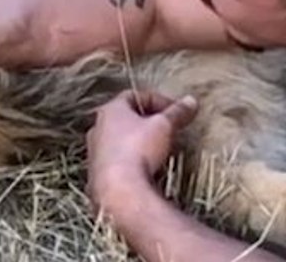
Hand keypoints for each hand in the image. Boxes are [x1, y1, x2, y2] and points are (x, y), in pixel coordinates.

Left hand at [86, 89, 198, 215]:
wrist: (119, 191)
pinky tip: (147, 170)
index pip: (133, 96)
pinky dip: (133, 161)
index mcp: (110, 111)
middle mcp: (97, 128)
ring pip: (120, 141)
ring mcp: (95, 153)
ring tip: (161, 151)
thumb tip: (190, 101)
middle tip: (168, 129)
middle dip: (149, 122)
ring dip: (140, 143)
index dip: (157, 100)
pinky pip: (118, 162)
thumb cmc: (138, 150)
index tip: (175, 110)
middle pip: (126, 119)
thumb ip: (177, 112)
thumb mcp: (164, 126)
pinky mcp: (97, 174)